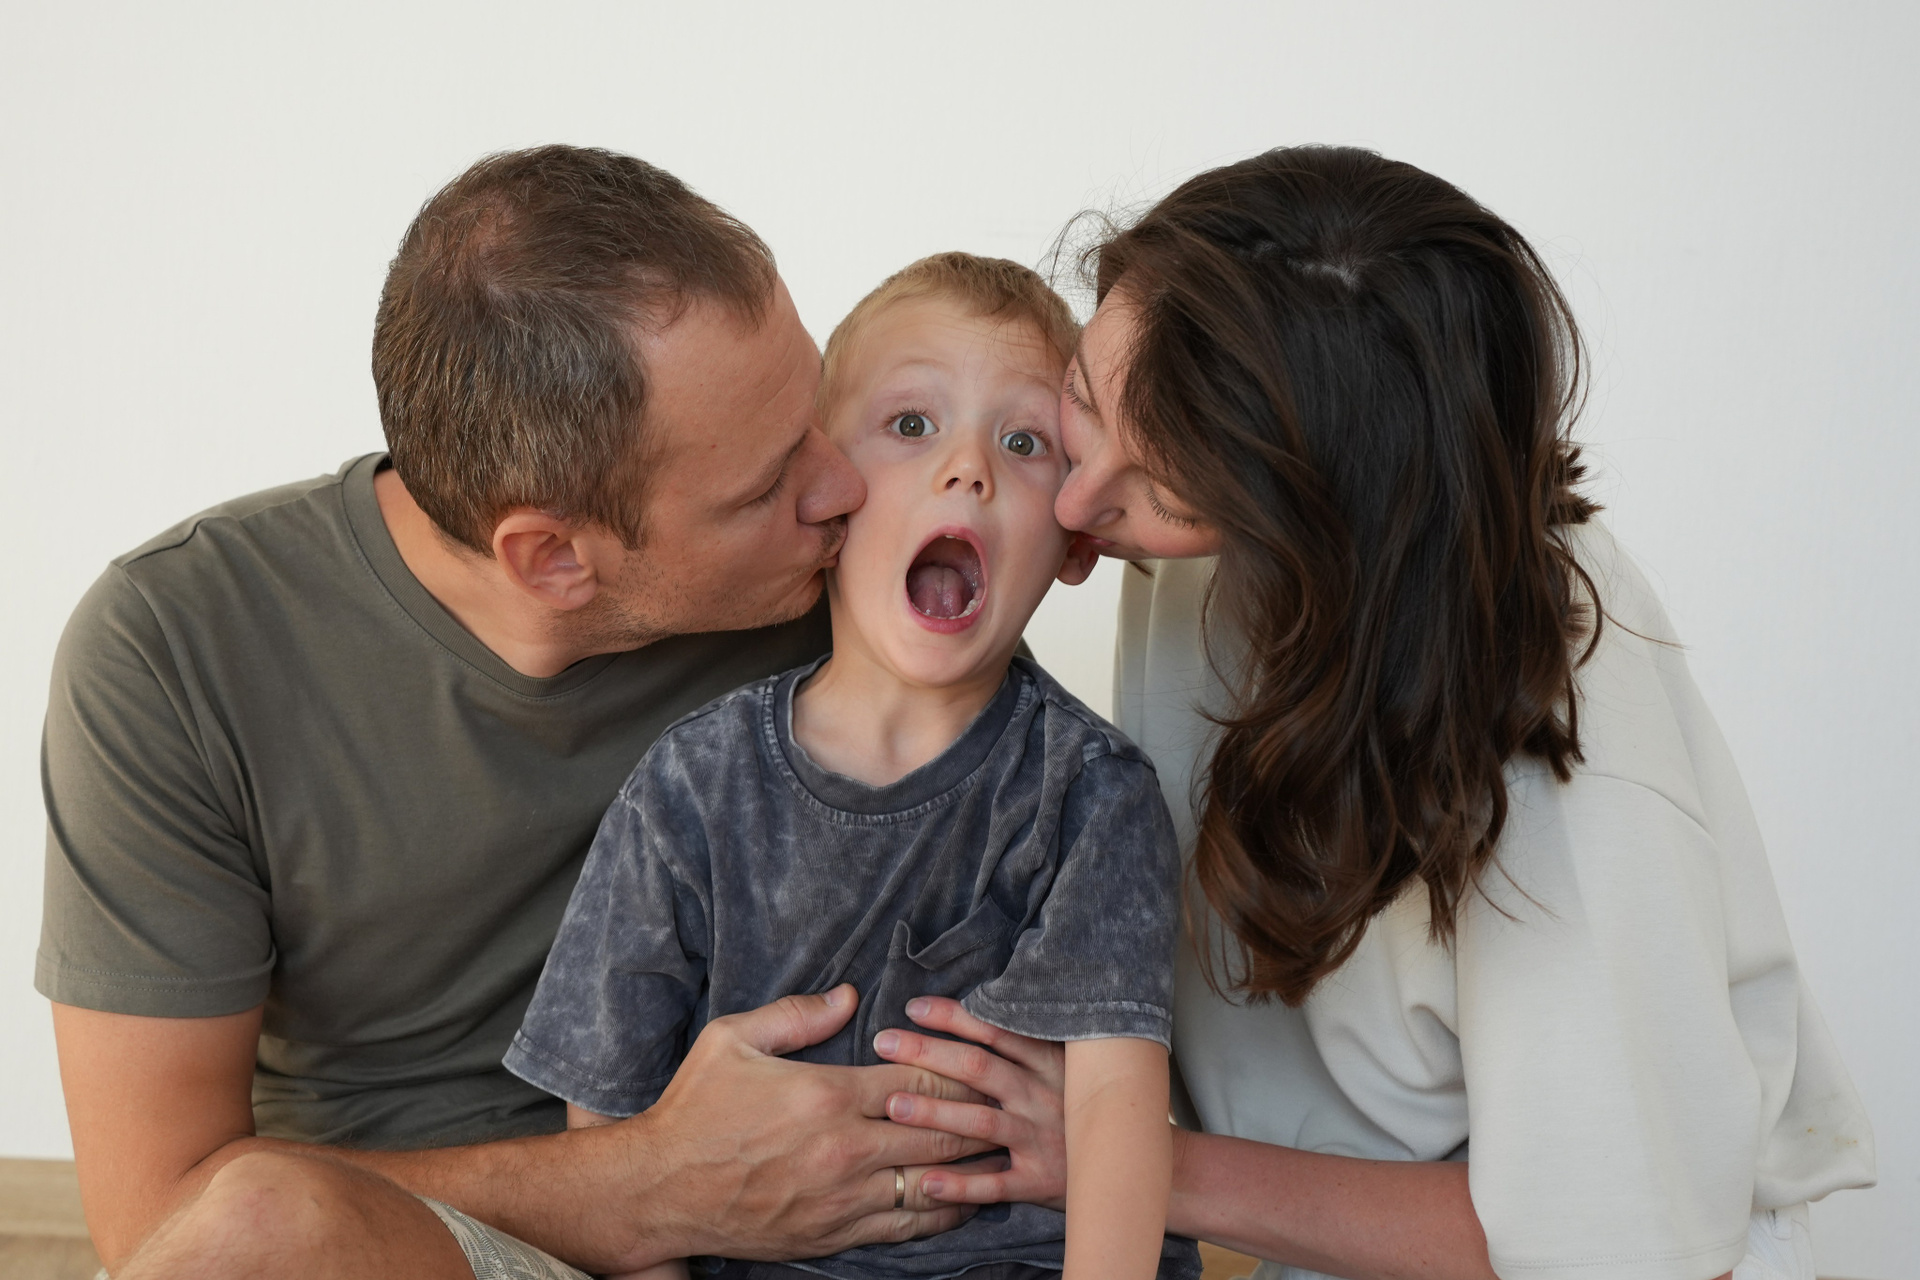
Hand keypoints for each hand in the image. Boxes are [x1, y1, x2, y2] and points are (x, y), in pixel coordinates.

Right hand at [624, 985, 993, 1267]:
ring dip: (972, 1169)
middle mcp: (844, 1149)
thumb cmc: (694, 1109)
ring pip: (932, 1184)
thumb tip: (849, 995)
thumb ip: (797, 1013)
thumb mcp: (732, 1039)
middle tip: (1009, 1107)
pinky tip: (963, 1200)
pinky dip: (942, 1212)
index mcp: (827, 1095)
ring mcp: (842, 1198)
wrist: (660, 1189)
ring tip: (1002, 1152)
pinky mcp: (833, 1234)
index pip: (920, 1082)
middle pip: (940, 1133)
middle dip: (981, 1120)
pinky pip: (905, 1227)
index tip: (981, 1064)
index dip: (959, 1073)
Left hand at [871, 997, 1067, 1211]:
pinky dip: (962, 1186)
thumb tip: (976, 1013)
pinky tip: (927, 1182)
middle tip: (882, 1042)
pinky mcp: (1041, 1181)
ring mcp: (1041, 1139)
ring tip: (892, 1106)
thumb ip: (1025, 1045)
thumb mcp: (1066, 1067)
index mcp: (1048, 1062)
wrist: (1129, 1164)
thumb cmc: (1083, 1107)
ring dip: (935, 1113)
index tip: (912, 1008)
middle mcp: (1043, 1096)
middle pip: (978, 1069)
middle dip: (927, 1054)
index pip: (994, 1032)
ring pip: (981, 1124)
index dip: (952, 1017)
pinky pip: (996, 1185)